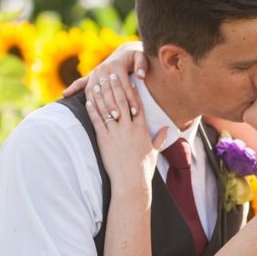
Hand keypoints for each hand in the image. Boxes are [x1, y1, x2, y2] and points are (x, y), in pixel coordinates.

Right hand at [62, 42, 148, 126]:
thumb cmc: (136, 57)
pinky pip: (80, 83)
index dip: (131, 99)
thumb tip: (140, 75)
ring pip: (94, 91)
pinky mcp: (91, 75)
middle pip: (108, 91)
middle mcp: (103, 68)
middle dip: (114, 105)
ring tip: (104, 118)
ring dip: (98, 104)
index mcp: (117, 65)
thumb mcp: (142, 56)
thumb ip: (142, 64)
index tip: (136, 112)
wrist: (126, 51)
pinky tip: (65, 95)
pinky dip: (73, 88)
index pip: (124, 86)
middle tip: (119, 118)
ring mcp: (95, 72)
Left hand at [86, 76, 166, 193]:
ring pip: (108, 108)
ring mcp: (116, 133)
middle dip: (115, 86)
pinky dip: (92, 110)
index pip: (137, 104)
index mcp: (142, 129)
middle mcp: (129, 128)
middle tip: (110, 73)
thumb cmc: (144, 168)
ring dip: (102, 94)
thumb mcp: (154, 151)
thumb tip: (168, 128)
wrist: (132, 182)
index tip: (128, 79)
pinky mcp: (104, 140)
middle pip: (121, 102)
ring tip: (97, 83)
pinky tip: (88, 101)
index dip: (131, 90)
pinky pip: (97, 121)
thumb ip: (160, 137)